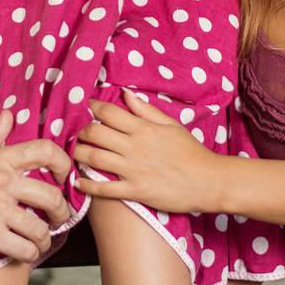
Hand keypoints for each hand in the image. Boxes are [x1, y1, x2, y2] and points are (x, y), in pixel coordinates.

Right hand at [0, 111, 71, 262]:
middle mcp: (2, 184)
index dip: (64, 163)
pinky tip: (25, 253)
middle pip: (51, 196)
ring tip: (40, 241)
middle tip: (58, 217)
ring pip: (40, 228)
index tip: (65, 176)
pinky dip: (30, 254)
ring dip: (45, 238)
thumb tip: (7, 116)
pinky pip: (24, 248)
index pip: (44, 151)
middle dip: (61, 211)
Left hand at [74, 90, 223, 214]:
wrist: (208, 181)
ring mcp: (133, 170)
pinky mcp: (135, 191)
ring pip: (95, 159)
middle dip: (82, 132)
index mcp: (143, 128)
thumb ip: (146, 109)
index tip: (87, 107)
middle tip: (80, 133)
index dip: (93, 108)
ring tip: (75, 154)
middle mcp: (134, 147)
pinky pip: (105, 189)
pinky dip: (87, 186)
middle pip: (96, 134)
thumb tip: (125, 93)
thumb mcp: (171, 125)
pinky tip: (78, 183)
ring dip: (80, 155)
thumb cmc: (191, 151)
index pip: (109, 112)